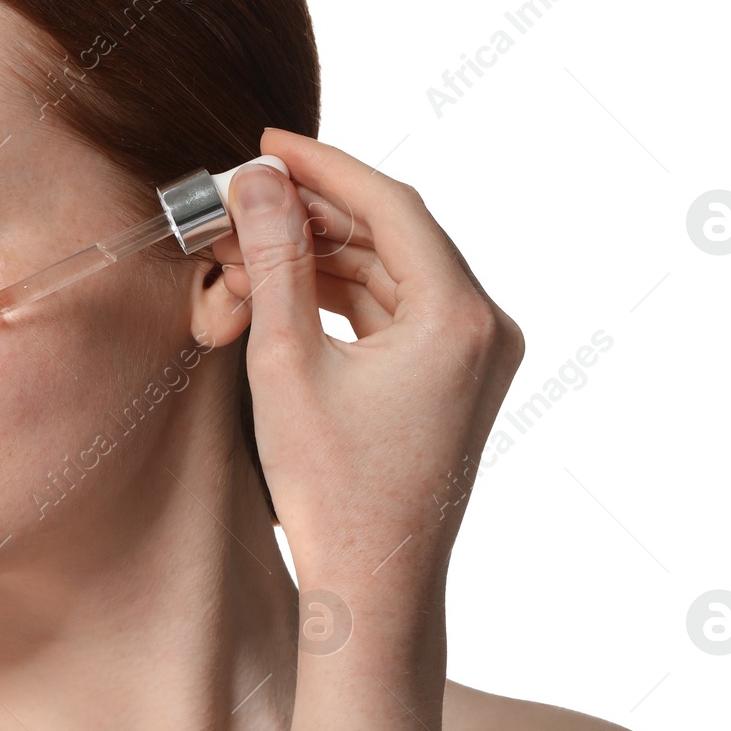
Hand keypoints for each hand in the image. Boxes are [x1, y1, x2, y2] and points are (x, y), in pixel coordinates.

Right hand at [214, 128, 524, 598]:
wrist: (377, 588)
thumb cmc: (334, 493)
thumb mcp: (288, 364)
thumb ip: (274, 261)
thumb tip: (257, 180)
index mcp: (462, 317)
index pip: (393, 206)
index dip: (324, 167)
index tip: (267, 142)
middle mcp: (486, 327)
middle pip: (393, 237)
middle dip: (313, 218)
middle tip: (243, 203)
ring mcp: (477, 355)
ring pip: (392, 275)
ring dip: (322, 260)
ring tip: (248, 254)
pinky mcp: (457, 379)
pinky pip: (398, 313)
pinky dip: (344, 298)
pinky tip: (287, 291)